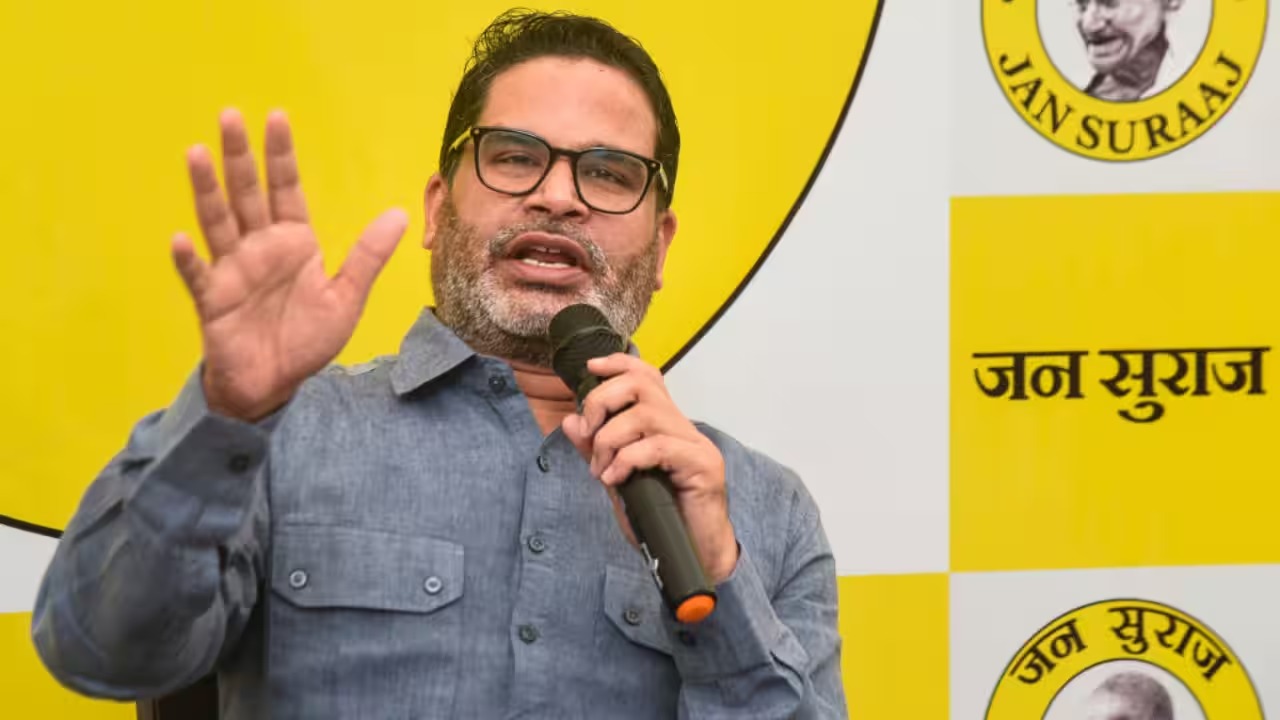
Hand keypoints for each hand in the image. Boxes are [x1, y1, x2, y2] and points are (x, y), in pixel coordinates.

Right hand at [171, 109, 407, 421]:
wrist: (274, 384)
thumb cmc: (306, 339)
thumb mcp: (346, 297)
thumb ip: (367, 256)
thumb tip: (399, 213)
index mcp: (292, 242)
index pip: (285, 189)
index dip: (280, 155)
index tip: (277, 117)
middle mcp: (258, 247)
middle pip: (247, 194)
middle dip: (239, 156)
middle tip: (229, 115)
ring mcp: (232, 270)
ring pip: (217, 222)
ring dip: (207, 190)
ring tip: (197, 153)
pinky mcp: (213, 301)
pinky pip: (199, 277)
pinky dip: (189, 260)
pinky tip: (181, 239)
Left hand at [561, 353, 738, 583]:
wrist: (696, 557)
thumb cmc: (662, 520)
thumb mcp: (618, 482)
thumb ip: (598, 452)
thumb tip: (571, 422)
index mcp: (665, 427)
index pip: (648, 376)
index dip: (618, 364)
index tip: (590, 368)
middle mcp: (684, 429)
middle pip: (642, 386)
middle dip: (603, 402)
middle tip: (589, 434)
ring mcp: (696, 446)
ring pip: (647, 415)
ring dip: (611, 439)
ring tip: (602, 469)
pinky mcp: (704, 467)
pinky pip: (659, 447)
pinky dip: (628, 459)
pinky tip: (616, 479)